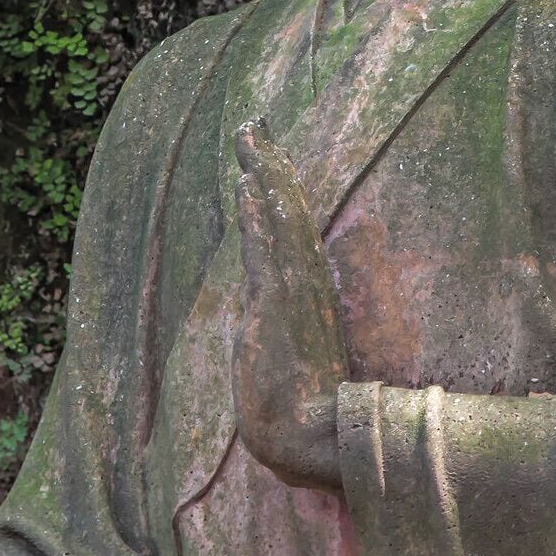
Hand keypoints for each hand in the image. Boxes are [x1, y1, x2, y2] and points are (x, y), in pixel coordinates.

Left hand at [232, 118, 345, 490]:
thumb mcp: (280, 343)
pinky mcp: (278, 307)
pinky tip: (247, 189)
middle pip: (286, 208)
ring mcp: (292, 290)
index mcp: (306, 284)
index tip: (263, 150)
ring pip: (279, 220)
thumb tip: (259, 290)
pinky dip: (259, 218)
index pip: (289, 221)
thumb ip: (273, 312)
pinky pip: (268, 252)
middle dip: (268, 163)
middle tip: (253, 122)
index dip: (276, 182)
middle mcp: (303, 278)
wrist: (308, 433)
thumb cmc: (296, 399)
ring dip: (263, 175)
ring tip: (250, 137)